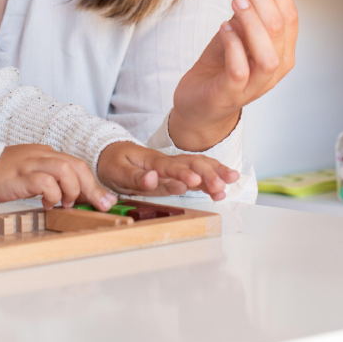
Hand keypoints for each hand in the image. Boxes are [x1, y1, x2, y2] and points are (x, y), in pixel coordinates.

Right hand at [0, 144, 116, 209]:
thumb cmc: (7, 176)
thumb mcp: (34, 175)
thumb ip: (54, 182)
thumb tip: (77, 199)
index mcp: (48, 154)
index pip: (78, 165)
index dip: (94, 184)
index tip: (105, 201)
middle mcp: (43, 155)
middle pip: (76, 165)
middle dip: (92, 188)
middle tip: (100, 206)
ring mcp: (31, 163)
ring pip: (64, 169)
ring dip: (72, 189)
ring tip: (66, 203)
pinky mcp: (20, 175)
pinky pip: (45, 181)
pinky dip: (52, 195)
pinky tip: (47, 204)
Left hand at [97, 141, 238, 200]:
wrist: (111, 154)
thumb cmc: (113, 162)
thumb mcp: (117, 171)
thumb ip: (135, 177)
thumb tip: (152, 179)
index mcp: (152, 160)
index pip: (170, 166)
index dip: (182, 174)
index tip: (195, 181)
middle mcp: (167, 162)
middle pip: (191, 163)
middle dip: (208, 173)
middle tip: (221, 186)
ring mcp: (173, 168)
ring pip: (199, 166)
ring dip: (215, 173)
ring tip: (231, 182)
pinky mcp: (176, 176)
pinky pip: (197, 175)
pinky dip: (211, 179)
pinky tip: (224, 187)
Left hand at [170, 0, 298, 151]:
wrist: (201, 102)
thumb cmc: (223, 62)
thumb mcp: (239, 22)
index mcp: (284, 47)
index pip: (289, 11)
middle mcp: (277, 66)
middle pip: (278, 25)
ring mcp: (257, 83)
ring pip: (267, 52)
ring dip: (252, 21)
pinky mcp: (233, 93)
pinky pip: (240, 69)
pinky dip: (233, 45)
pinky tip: (223, 27)